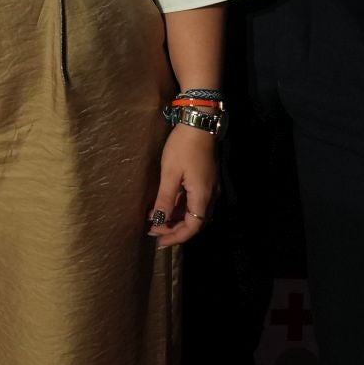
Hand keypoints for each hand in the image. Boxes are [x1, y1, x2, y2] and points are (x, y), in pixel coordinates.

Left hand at [148, 123, 216, 245]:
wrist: (199, 122)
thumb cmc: (183, 147)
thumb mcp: (170, 173)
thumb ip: (165, 199)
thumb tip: (159, 221)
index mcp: (203, 196)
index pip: (193, 226)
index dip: (177, 236)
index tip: (159, 241)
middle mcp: (210, 195)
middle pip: (194, 221)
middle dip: (174, 229)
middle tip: (153, 232)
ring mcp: (209, 187)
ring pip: (193, 211)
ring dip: (175, 218)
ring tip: (154, 220)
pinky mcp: (205, 180)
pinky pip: (193, 201)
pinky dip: (179, 207)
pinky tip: (164, 205)